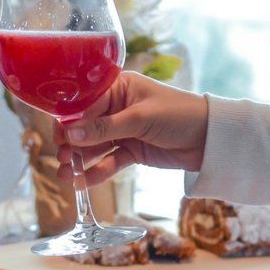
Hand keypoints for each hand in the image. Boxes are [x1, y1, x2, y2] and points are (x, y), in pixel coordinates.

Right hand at [54, 71, 207, 184]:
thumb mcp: (140, 118)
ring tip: (65, 175)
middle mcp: (117, 107)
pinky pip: (110, 161)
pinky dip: (98, 172)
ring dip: (80, 160)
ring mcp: (124, 130)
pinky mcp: (132, 150)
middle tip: (61, 160)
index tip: (58, 138)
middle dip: (72, 144)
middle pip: (86, 126)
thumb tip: (70, 134)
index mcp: (119, 87)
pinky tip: (83, 182)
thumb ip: (104, 128)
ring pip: (95, 146)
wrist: (211, 139)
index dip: (70, 121)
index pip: (85, 103)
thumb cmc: (179, 115)